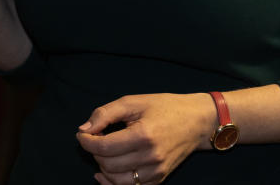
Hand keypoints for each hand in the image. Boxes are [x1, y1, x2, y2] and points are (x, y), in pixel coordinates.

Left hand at [76, 93, 212, 184]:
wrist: (197, 122)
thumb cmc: (165, 107)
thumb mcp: (134, 102)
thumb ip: (106, 113)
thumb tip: (83, 129)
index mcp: (143, 135)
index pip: (104, 147)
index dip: (86, 142)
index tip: (82, 134)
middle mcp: (150, 157)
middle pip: (107, 165)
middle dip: (94, 153)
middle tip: (95, 140)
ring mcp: (155, 172)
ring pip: (116, 180)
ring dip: (102, 168)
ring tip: (103, 154)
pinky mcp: (158, 180)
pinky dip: (114, 183)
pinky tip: (106, 173)